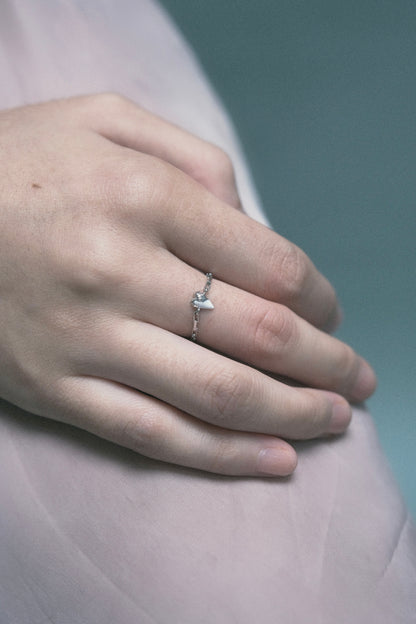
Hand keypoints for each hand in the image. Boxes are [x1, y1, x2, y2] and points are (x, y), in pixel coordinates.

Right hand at [0, 94, 375, 475]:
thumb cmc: (19, 162)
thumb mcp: (105, 121)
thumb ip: (194, 159)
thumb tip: (255, 223)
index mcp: (141, 198)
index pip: (270, 264)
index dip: (320, 298)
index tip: (332, 312)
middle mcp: (118, 272)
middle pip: (260, 334)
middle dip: (328, 363)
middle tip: (359, 379)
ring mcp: (86, 341)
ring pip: (217, 394)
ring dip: (294, 414)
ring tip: (334, 421)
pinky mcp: (57, 390)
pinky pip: (155, 434)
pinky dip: (224, 456)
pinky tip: (275, 461)